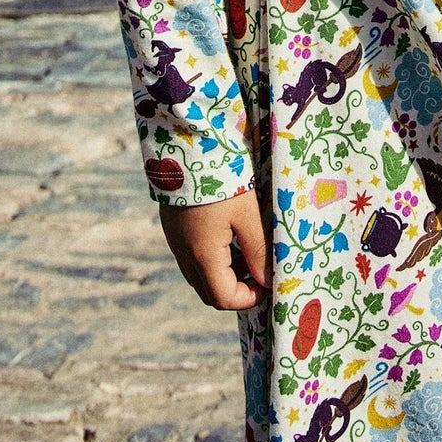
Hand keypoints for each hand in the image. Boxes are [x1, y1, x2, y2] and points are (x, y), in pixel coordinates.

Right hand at [159, 188, 271, 310]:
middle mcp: (184, 253)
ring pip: (199, 275)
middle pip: (209, 292)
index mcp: (202, 254)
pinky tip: (229, 235)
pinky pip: (191, 256)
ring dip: (224, 274)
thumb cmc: (222, 177)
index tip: (269, 283)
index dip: (249, 298)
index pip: (224, 298)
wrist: (187, 142)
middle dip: (237, 289)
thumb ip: (258, 249)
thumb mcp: (248, 212)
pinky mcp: (173, 226)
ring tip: (247, 251)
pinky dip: (212, 258)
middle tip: (259, 270)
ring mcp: (175, 240)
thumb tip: (269, 281)